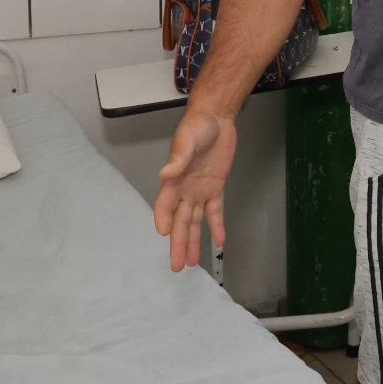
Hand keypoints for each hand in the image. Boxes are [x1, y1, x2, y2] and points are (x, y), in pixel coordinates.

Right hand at [154, 106, 236, 271]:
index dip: (163, 219)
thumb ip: (178, 159)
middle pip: (180, 221)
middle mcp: (184, 190)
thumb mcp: (187, 139)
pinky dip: (216, 226)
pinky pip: (215, 211)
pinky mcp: (215, 188)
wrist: (216, 118)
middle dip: (178, 243)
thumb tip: (165, 174)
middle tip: (177, 266)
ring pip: (195, 221)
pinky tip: (219, 242)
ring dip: (194, 242)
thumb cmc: (197, 126)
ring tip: (192, 263)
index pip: (164, 205)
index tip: (164, 234)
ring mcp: (199, 191)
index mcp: (173, 179)